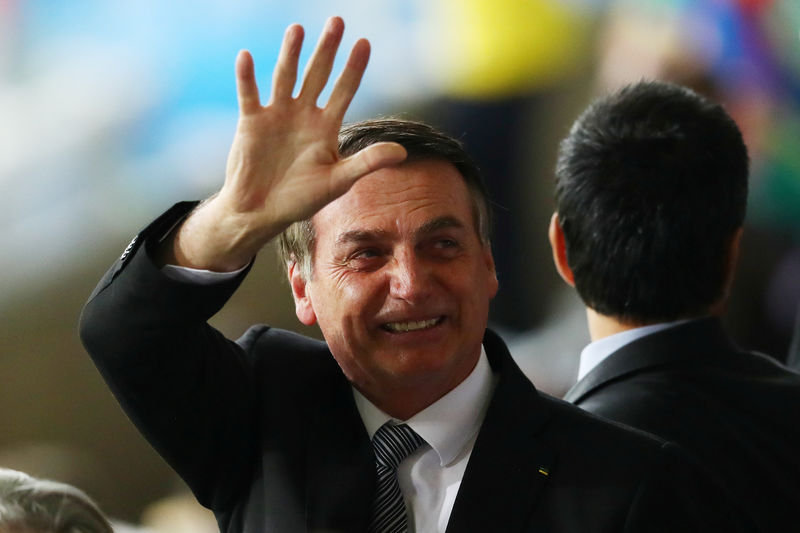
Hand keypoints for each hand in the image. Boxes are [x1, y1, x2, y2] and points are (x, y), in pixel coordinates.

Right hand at [165, 17, 406, 270]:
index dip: (354, 68)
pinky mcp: (251, 121)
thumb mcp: (338, 181)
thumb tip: (403, 152)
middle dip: (327, 50)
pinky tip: (246, 56)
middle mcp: (303, 114)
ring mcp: (277, 115)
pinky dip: (247, 76)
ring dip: (291, 54)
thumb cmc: (301, 199)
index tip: (365, 43)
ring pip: (285, 77)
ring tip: (298, 29)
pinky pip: (249, 93)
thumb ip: (367, 163)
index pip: (344, 90)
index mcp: (326, 127)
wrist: (261, 212)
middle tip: (337, 21)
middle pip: (317, 75)